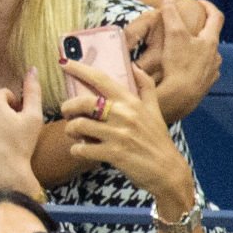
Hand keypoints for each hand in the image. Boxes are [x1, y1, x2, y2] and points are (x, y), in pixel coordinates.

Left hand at [61, 61, 193, 206]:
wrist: (168, 171)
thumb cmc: (158, 140)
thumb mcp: (155, 110)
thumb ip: (145, 87)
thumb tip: (135, 67)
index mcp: (131, 101)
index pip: (101, 79)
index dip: (80, 69)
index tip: (64, 62)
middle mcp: (123, 114)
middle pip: (83, 102)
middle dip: (68, 107)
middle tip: (68, 114)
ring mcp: (118, 134)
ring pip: (79, 125)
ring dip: (70, 130)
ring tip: (74, 134)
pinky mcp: (114, 154)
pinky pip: (82, 149)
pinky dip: (76, 150)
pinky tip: (80, 150)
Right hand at [137, 0, 221, 120]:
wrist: (180, 97)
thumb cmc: (178, 64)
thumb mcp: (173, 34)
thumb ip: (171, 15)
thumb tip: (168, 0)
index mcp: (210, 41)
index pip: (216, 17)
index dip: (208, 6)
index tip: (199, 2)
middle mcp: (215, 57)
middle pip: (211, 39)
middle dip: (200, 33)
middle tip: (187, 30)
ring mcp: (211, 73)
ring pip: (207, 58)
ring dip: (197, 53)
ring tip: (183, 53)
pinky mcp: (204, 87)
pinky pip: (202, 74)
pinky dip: (194, 70)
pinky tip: (183, 73)